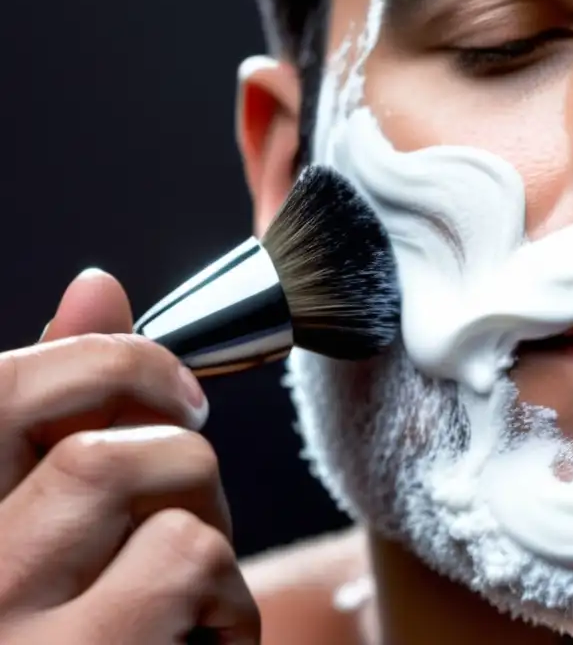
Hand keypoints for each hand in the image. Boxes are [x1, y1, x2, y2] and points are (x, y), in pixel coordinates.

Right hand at [0, 269, 259, 643]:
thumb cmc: (74, 633)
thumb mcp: (51, 525)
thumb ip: (58, 409)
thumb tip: (96, 284)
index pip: (5, 386)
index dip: (114, 361)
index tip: (180, 392)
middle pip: (105, 441)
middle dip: (185, 471)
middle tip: (192, 527)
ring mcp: (5, 628)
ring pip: (156, 482)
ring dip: (211, 528)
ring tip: (192, 600)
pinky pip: (190, 558)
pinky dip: (230, 600)